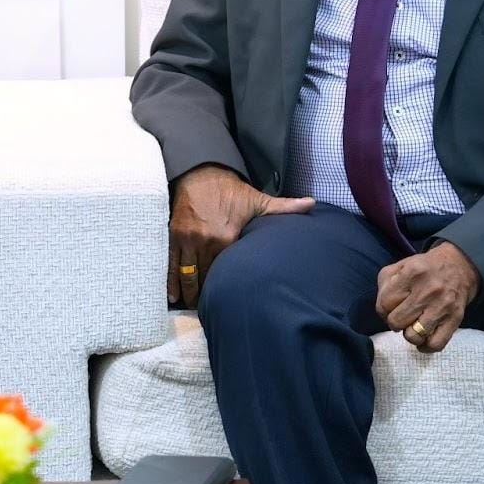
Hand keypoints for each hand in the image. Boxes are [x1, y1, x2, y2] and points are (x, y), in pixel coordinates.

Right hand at [169, 166, 314, 308]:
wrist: (202, 172)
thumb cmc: (231, 190)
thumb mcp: (259, 199)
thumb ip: (285, 207)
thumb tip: (313, 204)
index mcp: (227, 238)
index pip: (227, 271)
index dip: (226, 287)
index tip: (230, 299)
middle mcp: (206, 241)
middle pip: (205, 277)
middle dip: (206, 294)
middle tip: (208, 310)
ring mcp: (188, 239)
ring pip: (188, 274)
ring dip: (189, 292)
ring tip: (192, 306)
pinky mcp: (174, 235)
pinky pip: (171, 264)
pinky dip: (171, 281)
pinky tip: (171, 296)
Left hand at [375, 242, 480, 352]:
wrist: (459, 266)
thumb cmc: (424, 268)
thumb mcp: (400, 265)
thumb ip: (386, 284)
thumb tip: (383, 310)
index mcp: (412, 273)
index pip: (384, 303)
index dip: (383, 309)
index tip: (390, 308)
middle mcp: (427, 290)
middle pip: (397, 321)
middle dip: (394, 322)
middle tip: (401, 316)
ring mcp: (442, 307)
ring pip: (414, 336)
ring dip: (409, 334)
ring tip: (413, 325)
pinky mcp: (455, 319)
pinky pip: (436, 344)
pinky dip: (426, 346)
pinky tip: (423, 338)